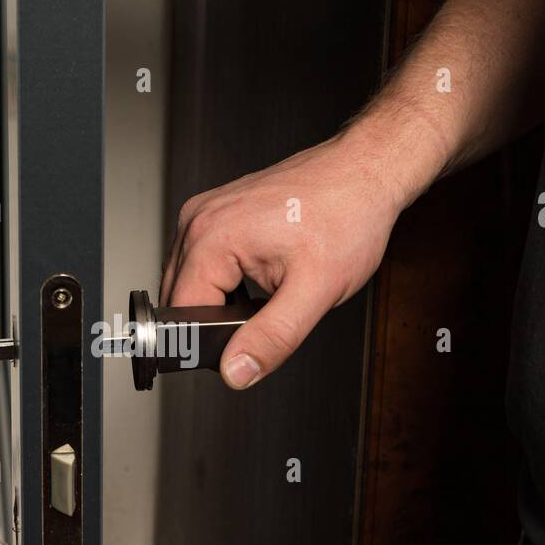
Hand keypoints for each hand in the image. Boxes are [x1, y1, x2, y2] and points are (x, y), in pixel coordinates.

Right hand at [161, 130, 407, 388]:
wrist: (365, 173)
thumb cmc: (347, 216)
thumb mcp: (314, 291)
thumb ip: (272, 337)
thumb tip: (236, 371)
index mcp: (212, 238)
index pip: (182, 315)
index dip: (209, 343)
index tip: (246, 348)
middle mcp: (198, 220)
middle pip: (178, 300)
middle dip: (214, 323)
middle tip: (265, 323)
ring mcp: (205, 212)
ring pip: (188, 282)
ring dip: (217, 303)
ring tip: (265, 299)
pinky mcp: (216, 212)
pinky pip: (201, 262)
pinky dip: (222, 282)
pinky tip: (256, 282)